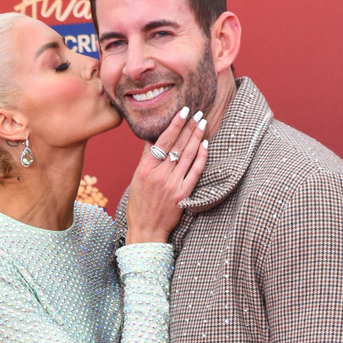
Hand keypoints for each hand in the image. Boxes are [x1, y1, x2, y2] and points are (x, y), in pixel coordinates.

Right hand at [125, 107, 208, 243]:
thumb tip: (153, 138)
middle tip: (197, 111)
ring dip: (196, 137)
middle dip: (188, 126)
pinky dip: (201, 156)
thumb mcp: (137, 179)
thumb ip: (146, 158)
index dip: (174, 125)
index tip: (183, 111)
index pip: (163, 141)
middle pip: (177, 145)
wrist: (146, 230)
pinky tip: (205, 144)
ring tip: (202, 122)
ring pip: (188, 155)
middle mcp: (159, 175)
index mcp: (145, 169)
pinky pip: (195, 171)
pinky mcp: (183, 194)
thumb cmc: (139, 205)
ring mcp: (172, 185)